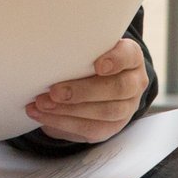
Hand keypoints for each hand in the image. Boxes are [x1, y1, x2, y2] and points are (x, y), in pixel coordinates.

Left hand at [24, 38, 148, 143]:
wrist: (98, 86)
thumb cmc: (89, 60)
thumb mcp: (89, 49)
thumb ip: (80, 48)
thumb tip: (48, 51)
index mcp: (131, 57)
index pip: (129, 55)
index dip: (116, 60)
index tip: (98, 65)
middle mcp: (134, 82)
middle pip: (117, 88)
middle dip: (83, 92)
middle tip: (55, 91)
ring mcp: (127, 107)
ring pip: (105, 112)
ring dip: (69, 110)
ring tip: (42, 104)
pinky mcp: (112, 127)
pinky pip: (92, 129)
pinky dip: (64, 123)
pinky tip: (44, 116)